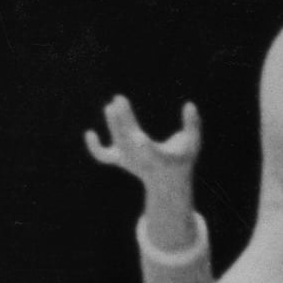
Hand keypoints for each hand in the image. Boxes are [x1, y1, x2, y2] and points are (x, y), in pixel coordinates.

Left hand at [84, 95, 201, 190]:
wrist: (168, 183)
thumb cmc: (181, 159)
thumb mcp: (192, 143)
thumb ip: (193, 124)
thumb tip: (189, 105)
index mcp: (158, 158)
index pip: (148, 152)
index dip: (142, 146)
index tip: (139, 137)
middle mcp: (140, 160)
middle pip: (127, 140)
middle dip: (122, 119)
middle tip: (119, 99)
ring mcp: (128, 161)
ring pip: (116, 143)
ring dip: (112, 124)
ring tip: (112, 106)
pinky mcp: (120, 160)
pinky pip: (103, 156)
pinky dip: (94, 148)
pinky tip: (89, 133)